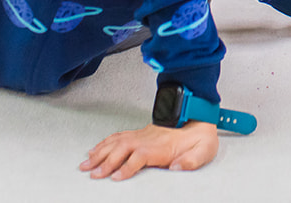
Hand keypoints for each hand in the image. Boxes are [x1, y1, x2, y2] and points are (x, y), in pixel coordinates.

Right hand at [80, 121, 218, 178]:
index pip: (139, 157)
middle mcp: (148, 139)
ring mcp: (143, 134)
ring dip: (100, 153)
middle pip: (122, 149)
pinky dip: (104, 143)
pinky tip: (96, 149)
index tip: (115, 177)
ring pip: (116, 142)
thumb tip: (177, 167)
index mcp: (162, 146)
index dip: (126, 167)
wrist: (200, 114)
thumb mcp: (205, 149)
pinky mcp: (141, 133)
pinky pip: (119, 136)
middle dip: (105, 162)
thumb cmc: (202, 135)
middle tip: (92, 174)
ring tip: (85, 164)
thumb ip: (192, 160)